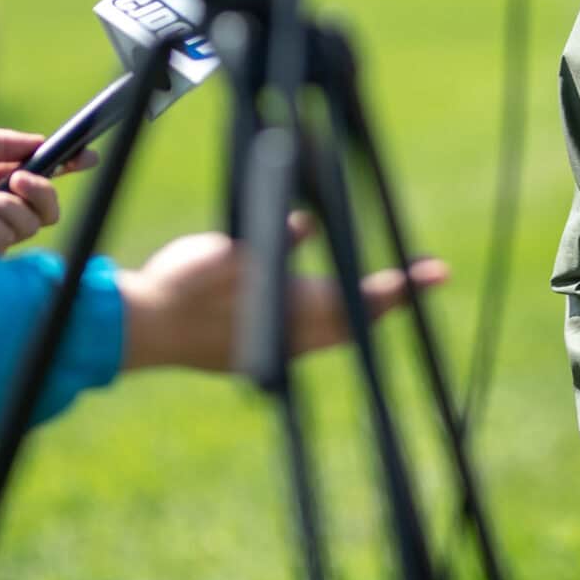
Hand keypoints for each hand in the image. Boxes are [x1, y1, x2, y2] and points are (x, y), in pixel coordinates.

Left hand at [0, 121, 92, 254]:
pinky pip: (4, 242)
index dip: (67, 164)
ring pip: (30, 225)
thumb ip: (7, 143)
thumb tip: (43, 144)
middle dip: (42, 192)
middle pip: (48, 206)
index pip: (39, 171)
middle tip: (15, 183)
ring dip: (2, 209)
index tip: (88, 158)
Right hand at [117, 213, 446, 372]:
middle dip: (388, 301)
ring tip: (381, 299)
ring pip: (334, 335)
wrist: (142, 328)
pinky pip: (308, 343)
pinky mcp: (253, 355)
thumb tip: (307, 224)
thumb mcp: (230, 249)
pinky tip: (322, 319)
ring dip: (358, 315)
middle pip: (356, 321)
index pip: (364, 298)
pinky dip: (326, 326)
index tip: (436, 272)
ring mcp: (273, 350)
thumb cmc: (184, 285)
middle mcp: (293, 335)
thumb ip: (277, 238)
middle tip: (419, 280)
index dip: (403, 286)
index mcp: (296, 308)